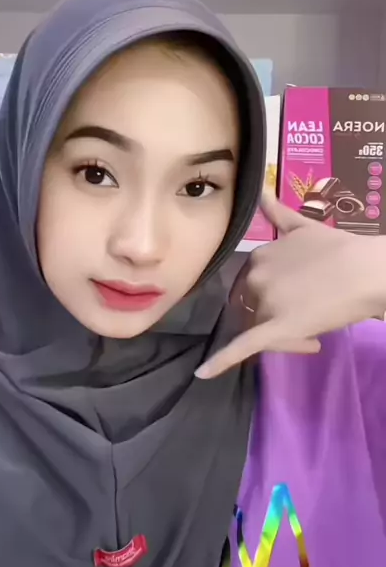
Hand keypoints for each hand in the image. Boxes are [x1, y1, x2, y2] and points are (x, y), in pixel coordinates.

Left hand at [195, 193, 385, 378]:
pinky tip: (202, 374)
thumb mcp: (302, 226)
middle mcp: (254, 278)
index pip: (251, 288)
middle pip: (253, 311)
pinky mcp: (272, 329)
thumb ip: (277, 213)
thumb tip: (260, 192)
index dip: (271, 299)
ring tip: (315, 334)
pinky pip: (242, 347)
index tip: (299, 302)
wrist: (364, 270)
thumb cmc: (340, 250)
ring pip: (260, 330)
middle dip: (274, 319)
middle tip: (310, 321)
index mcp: (257, 257)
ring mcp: (263, 303)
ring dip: (284, 338)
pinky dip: (220, 362)